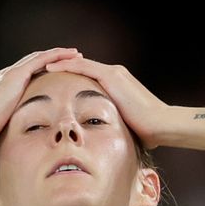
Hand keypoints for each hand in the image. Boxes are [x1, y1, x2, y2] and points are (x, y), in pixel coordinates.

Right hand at [0, 47, 82, 155]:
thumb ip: (7, 132)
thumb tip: (9, 147)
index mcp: (4, 89)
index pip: (27, 78)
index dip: (43, 74)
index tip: (56, 75)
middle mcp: (7, 77)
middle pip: (35, 64)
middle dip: (53, 61)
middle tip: (70, 59)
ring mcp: (11, 74)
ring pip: (41, 58)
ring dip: (59, 55)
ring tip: (76, 54)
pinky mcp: (16, 75)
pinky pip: (42, 59)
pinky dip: (57, 55)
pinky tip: (71, 54)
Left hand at [44, 57, 168, 148]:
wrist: (161, 124)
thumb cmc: (147, 131)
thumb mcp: (125, 125)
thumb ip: (113, 126)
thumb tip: (106, 141)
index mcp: (118, 85)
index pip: (91, 78)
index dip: (73, 80)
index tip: (58, 84)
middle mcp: (116, 75)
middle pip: (84, 69)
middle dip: (65, 69)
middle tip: (46, 71)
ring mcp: (114, 73)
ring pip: (80, 64)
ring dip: (61, 64)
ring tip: (43, 66)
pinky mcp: (112, 76)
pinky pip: (83, 67)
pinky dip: (66, 65)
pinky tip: (50, 68)